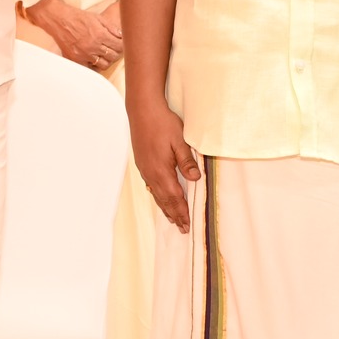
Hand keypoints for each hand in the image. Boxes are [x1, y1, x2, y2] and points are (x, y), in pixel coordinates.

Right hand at [26, 0, 123, 69]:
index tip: (122, 44)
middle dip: (117, 52)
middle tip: (115, 49)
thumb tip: (121, 35)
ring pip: (103, 64)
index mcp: (100, 35)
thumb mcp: (98, 18)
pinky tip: (95, 59)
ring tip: (106, 54)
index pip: (119, 46)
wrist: (60, 20)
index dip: (123, 45)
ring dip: (107, 60)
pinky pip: (90, 68)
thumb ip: (111, 27)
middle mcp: (93, 47)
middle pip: (113, 56)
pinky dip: (94, 65)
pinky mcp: (76, 59)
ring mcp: (84, 55)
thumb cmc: (79, 17)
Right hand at [131, 100, 202, 232]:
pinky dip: (158, 196)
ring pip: (156, 194)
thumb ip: (187, 161)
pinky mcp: (142, 163)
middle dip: (175, 215)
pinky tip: (160, 197)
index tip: (188, 224)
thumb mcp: (180, 140)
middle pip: (164, 200)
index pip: (174, 197)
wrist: (142, 110)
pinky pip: (151, 185)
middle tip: (182, 229)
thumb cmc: (163, 123)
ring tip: (173, 219)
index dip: (182, 211)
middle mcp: (151, 173)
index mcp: (161, 170)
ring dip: (165, 207)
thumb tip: (196, 179)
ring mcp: (145, 169)